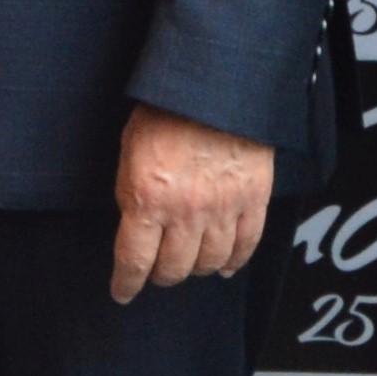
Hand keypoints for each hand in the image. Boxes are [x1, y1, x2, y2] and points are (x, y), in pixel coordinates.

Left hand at [109, 106, 272, 303]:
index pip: (134, 260)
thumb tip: (135, 226)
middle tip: (155, 272)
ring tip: (187, 265)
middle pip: (173, 269)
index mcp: (147, 198)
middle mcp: (185, 212)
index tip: (122, 292)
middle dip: (160, 276)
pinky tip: (225, 265)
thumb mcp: (129, 150)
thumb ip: (131, 192)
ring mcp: (223, 208)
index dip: (126, 283)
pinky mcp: (253, 200)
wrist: (214, 84)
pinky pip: (246, 245)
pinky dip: (235, 261)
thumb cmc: (165, 110)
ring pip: (209, 263)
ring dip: (195, 270)